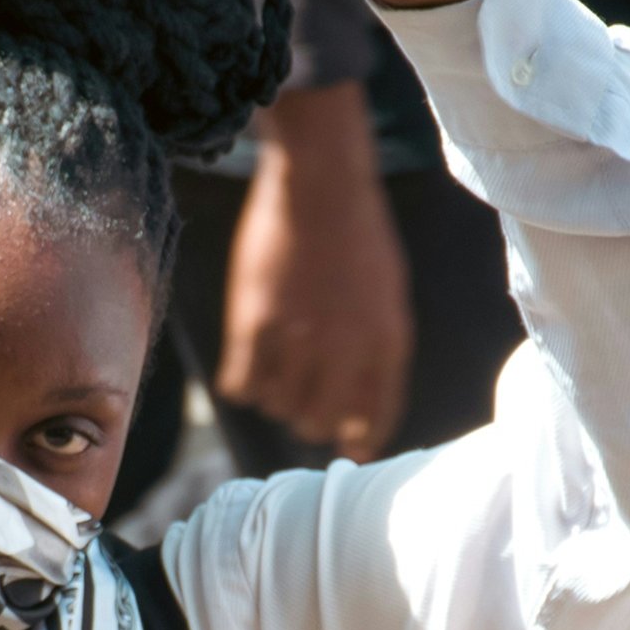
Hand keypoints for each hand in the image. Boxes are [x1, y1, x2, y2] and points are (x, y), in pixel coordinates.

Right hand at [222, 82, 411, 459]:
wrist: (321, 182)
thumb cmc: (358, 235)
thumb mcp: (389, 294)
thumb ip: (379, 350)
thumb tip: (360, 415)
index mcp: (387, 340)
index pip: (377, 416)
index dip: (363, 439)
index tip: (352, 448)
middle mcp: (346, 347)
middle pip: (319, 423)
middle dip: (311, 421)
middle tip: (301, 404)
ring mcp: (298, 337)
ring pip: (277, 407)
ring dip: (274, 398)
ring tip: (274, 372)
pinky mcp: (255, 322)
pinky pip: (241, 386)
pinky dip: (242, 384)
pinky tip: (247, 364)